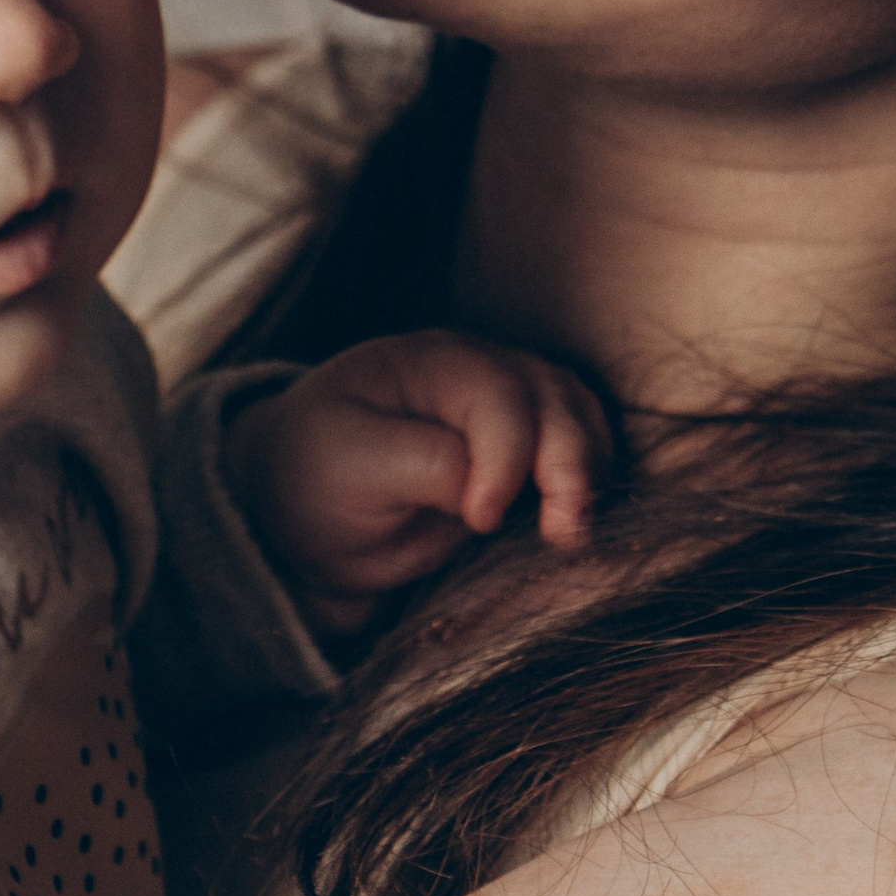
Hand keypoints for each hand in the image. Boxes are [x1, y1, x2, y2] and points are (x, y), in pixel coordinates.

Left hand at [228, 332, 608, 633]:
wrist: (305, 511)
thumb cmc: (316, 477)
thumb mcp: (350, 466)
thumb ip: (425, 465)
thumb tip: (487, 487)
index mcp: (432, 362)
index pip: (498, 396)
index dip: (506, 458)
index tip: (480, 519)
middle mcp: (480, 372)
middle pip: (556, 399)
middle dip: (569, 465)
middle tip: (562, 534)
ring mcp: (509, 408)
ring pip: (580, 419)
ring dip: (590, 473)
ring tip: (571, 533)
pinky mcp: (525, 452)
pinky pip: (580, 451)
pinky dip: (589, 483)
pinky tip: (570, 524)